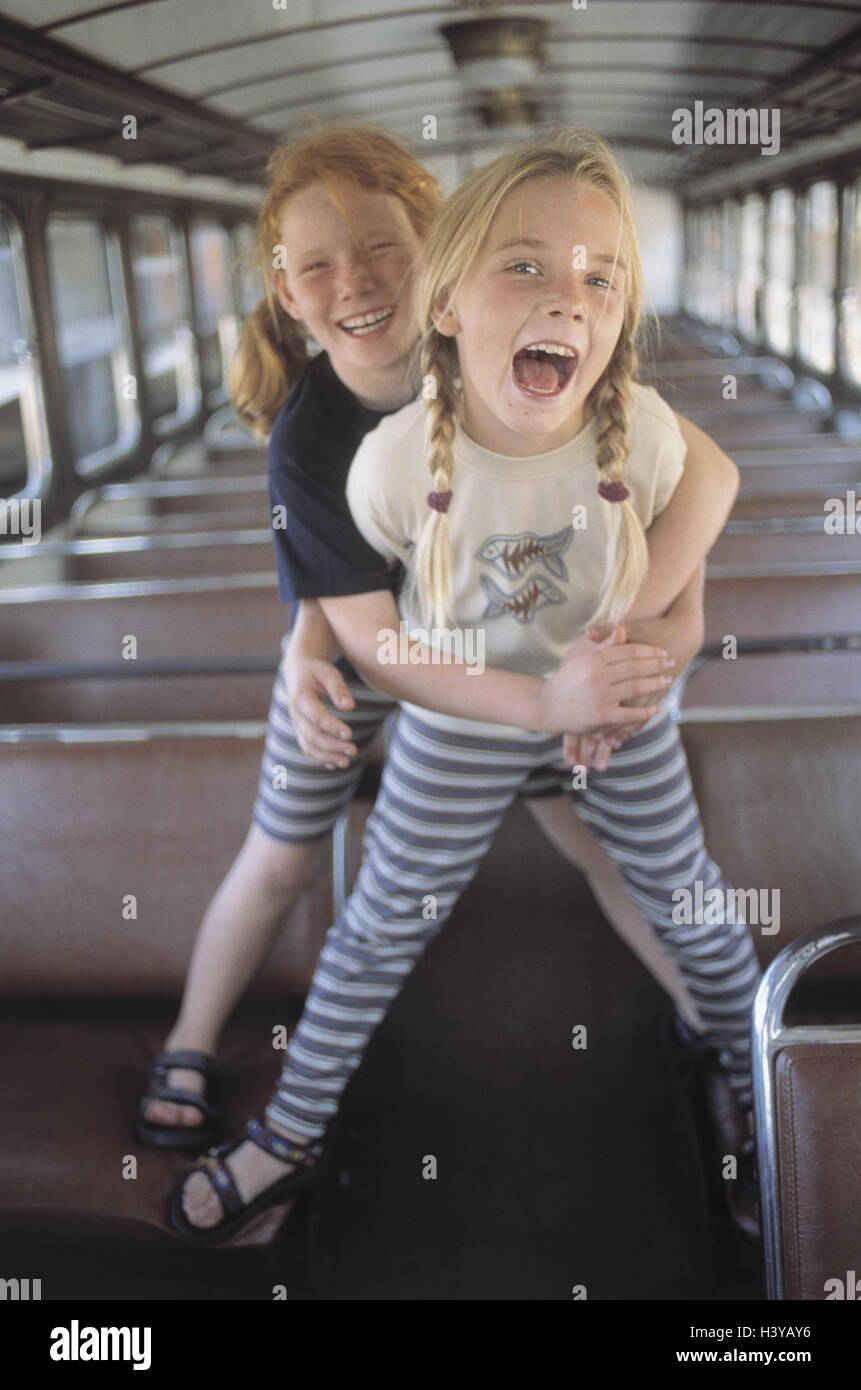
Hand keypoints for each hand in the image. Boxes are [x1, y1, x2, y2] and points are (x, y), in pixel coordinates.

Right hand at [283, 654, 357, 767]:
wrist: (298, 670)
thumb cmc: (316, 671)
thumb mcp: (327, 672)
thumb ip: (338, 688)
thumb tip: (349, 707)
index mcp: (301, 697)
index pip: (316, 716)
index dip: (332, 726)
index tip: (349, 734)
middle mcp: (296, 713)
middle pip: (312, 735)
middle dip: (333, 746)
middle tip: (353, 751)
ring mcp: (297, 724)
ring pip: (308, 746)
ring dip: (327, 757)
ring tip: (346, 762)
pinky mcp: (301, 730)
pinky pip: (308, 748)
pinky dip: (320, 758)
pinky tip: (335, 764)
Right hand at [539, 624, 674, 739]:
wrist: (546, 706)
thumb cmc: (566, 681)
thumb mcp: (582, 659)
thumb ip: (603, 645)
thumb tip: (622, 629)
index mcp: (593, 660)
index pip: (628, 651)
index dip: (648, 651)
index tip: (662, 652)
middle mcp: (598, 677)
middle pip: (635, 668)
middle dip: (656, 665)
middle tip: (671, 663)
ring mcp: (600, 697)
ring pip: (636, 688)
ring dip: (655, 684)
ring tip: (668, 681)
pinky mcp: (602, 716)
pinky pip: (630, 713)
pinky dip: (645, 711)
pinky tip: (657, 708)